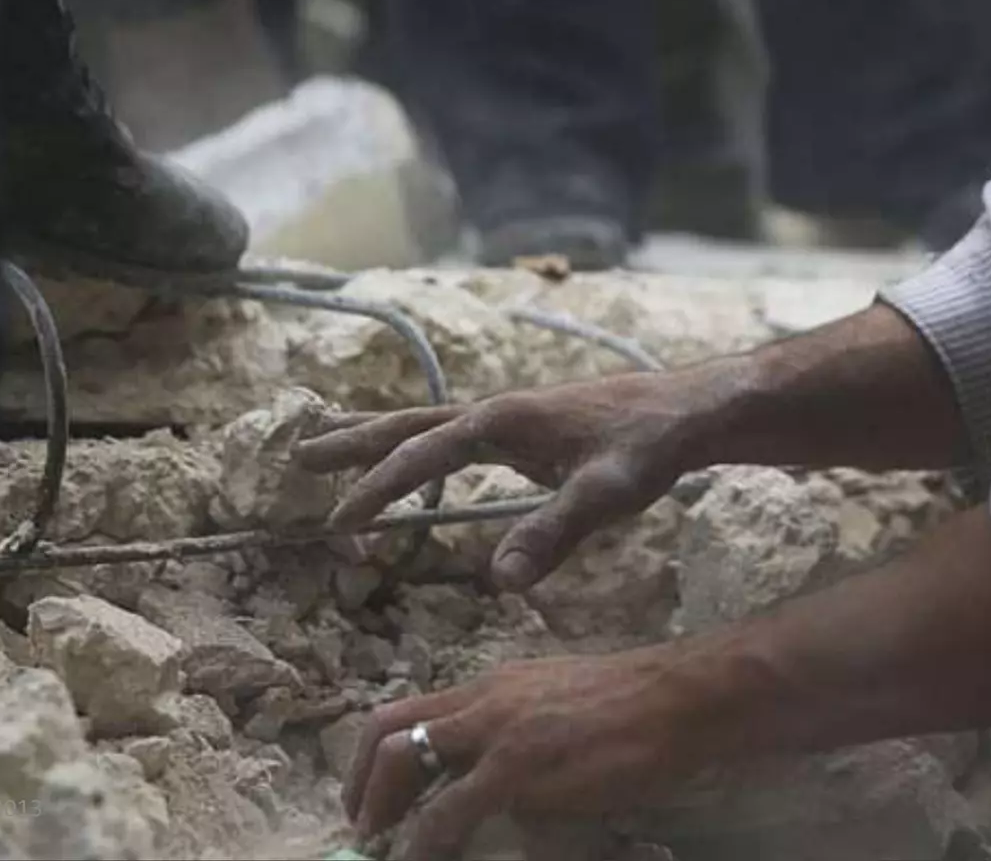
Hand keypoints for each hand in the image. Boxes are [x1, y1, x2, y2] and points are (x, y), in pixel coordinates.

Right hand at [297, 371, 712, 590]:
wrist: (690, 409)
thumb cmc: (651, 447)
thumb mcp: (608, 495)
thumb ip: (554, 533)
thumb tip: (498, 581)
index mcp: (503, 420)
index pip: (423, 453)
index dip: (378, 487)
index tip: (338, 523)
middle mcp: (496, 410)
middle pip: (408, 424)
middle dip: (354, 444)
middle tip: (299, 458)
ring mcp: (508, 415)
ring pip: (426, 423)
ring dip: (376, 436)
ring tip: (326, 443)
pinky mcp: (525, 427)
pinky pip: (452, 433)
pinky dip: (418, 442)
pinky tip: (417, 457)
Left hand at [340, 648, 711, 858]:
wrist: (681, 698)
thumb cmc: (636, 705)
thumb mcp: (561, 704)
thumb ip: (522, 729)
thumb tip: (499, 776)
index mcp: (494, 684)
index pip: (412, 709)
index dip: (377, 755)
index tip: (372, 796)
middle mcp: (484, 698)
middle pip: (389, 728)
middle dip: (361, 782)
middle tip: (362, 826)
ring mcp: (498, 729)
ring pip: (403, 760)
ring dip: (379, 809)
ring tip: (380, 847)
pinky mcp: (518, 765)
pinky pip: (447, 811)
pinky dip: (423, 842)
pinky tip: (421, 860)